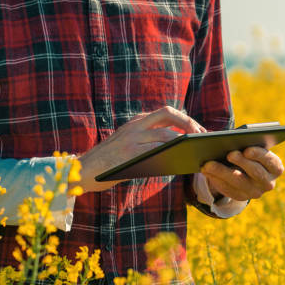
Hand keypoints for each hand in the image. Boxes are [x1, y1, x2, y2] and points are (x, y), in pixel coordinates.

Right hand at [73, 106, 205, 192]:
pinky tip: (182, 163)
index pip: (165, 113)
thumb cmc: (107, 164)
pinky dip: (171, 155)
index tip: (198, 130)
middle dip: (189, 123)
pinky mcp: (129, 153)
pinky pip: (156, 151)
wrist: (82, 171)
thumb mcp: (126, 147)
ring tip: (196, 153)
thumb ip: (146, 144)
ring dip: (185, 143)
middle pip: (168, 114)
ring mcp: (131, 138)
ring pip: (166, 134)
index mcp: (134, 122)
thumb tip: (175, 151)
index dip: (185, 119)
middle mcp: (134, 125)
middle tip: (202, 136)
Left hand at [201, 147, 284, 200]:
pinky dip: (216, 179)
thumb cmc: (250, 155)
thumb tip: (230, 140)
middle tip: (229, 154)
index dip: (259, 155)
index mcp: (275, 167)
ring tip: (208, 164)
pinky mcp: (241, 197)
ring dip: (222, 172)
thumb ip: (247, 144)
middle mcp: (268, 182)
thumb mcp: (252, 149)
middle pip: (255, 172)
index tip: (247, 149)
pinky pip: (227, 189)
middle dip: (241, 162)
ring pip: (238, 182)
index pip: (270, 161)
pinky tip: (206, 171)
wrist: (248, 173)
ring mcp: (255, 192)